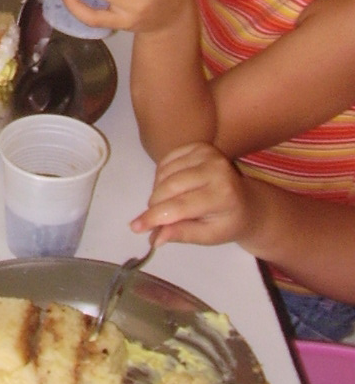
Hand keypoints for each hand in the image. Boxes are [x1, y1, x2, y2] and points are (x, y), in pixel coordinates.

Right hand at [132, 142, 253, 247]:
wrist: (248, 203)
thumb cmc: (227, 223)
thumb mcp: (208, 237)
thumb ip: (182, 234)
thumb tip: (154, 238)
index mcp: (222, 195)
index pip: (179, 206)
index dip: (154, 217)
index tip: (135, 227)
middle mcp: (216, 169)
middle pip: (168, 187)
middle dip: (154, 205)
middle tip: (153, 219)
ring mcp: (207, 153)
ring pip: (164, 173)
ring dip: (157, 191)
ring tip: (168, 204)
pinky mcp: (199, 146)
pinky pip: (166, 161)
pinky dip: (161, 177)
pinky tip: (171, 188)